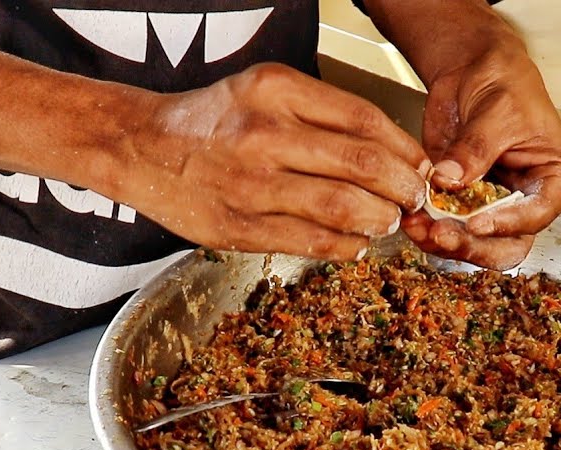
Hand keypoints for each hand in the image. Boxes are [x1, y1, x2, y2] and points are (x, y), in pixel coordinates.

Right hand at [131, 63, 429, 260]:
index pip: (364, 121)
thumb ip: (321, 114)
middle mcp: (265, 134)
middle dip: (402, 188)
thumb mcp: (265, 91)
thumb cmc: (213, 121)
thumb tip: (391, 154)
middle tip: (412, 199)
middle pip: (364, 165)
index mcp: (277, 91)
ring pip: (344, 208)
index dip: (404, 150)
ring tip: (386, 222)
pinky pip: (310, 241)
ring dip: (379, 220)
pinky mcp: (239, 227)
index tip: (418, 166)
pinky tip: (354, 244)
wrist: (142, 148)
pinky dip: (345, 246)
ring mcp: (251, 184)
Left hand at [403, 32, 560, 270]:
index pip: (538, 214)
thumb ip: (475, 148)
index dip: (509, 224)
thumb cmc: (504, 83)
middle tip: (442, 234)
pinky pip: (446, 228)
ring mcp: (490, 206)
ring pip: (474, 244)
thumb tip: (450, 180)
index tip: (477, 221)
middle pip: (507, 244)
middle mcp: (523, 201)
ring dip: (445, 243)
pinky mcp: (459, 203)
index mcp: (551, 180)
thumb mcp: (497, 110)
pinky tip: (412, 220)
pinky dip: (428, 229)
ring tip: (419, 227)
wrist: (472, 70)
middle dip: (473, 245)